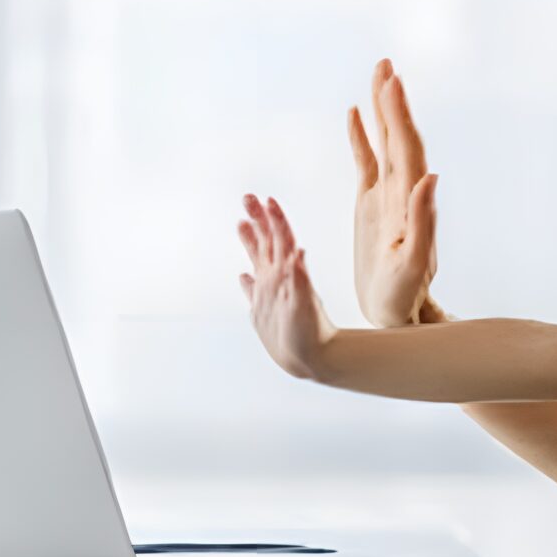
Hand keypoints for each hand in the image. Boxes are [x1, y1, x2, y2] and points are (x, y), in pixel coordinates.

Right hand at [236, 193, 339, 379]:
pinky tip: (243, 276)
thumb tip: (298, 252)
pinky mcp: (264, 311)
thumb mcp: (305, 305)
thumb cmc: (312, 335)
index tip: (266, 199)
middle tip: (247, 197)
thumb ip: (299, 279)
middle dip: (258, 218)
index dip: (274, 218)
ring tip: (241, 222)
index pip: (281, 238)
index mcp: (288, 274)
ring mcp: (271, 293)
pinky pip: (253, 291)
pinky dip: (248, 282)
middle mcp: (278, 279)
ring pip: (258, 260)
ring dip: (251, 240)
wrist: (314, 359)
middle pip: (267, 242)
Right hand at [349, 59, 441, 328]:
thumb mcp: (413, 265)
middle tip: (385, 63)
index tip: (392, 81)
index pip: (407, 148)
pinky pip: (366, 162)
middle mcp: (402, 192)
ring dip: (381, 109)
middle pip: (398, 136)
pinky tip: (355, 114)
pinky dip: (362, 137)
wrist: (397, 316)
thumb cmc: (404, 297)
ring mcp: (386, 196)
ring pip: (384, 143)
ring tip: (378, 73)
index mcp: (412, 201)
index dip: (399, 114)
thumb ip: (424, 222)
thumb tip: (431, 177)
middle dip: (392, 100)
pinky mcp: (371, 205)